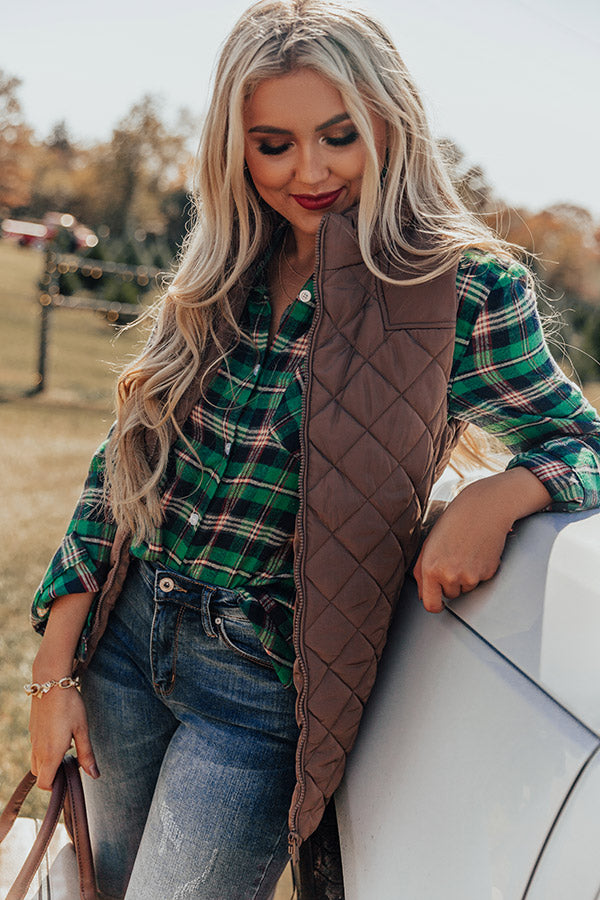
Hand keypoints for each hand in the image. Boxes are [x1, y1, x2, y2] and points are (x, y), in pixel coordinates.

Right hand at [29, 686, 98, 789]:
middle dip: (53, 774)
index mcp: (50, 753)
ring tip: (66, 746)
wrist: (50, 682)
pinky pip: (35, 747)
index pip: (44, 784)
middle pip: (40, 774)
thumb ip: (86, 754)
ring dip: (48, 762)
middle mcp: (38, 749)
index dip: (55, 786)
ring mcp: (33, 739)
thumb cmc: (69, 706)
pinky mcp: (32, 730)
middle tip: (71, 761)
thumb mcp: (82, 729)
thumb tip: (94, 775)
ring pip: (36, 761)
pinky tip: (60, 733)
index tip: (69, 776)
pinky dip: (45, 749)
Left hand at [413, 467, 550, 612]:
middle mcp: (451, 575)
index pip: (431, 604)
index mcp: (431, 568)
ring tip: (465, 552)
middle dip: (450, 583)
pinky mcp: (488, 573)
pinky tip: (477, 552)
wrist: (483, 509)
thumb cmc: (454, 522)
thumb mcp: (429, 544)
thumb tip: (424, 595)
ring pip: (466, 589)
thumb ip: (422, 571)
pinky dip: (479, 570)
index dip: (434, 604)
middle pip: (450, 596)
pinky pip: (480, 580)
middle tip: (454, 558)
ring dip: (465, 577)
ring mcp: (471, 576)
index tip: (437, 602)